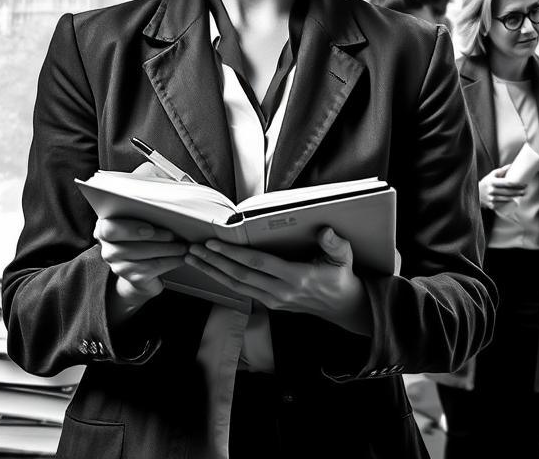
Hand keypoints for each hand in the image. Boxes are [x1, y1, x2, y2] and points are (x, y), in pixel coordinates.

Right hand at [96, 217, 187, 310]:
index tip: (149, 230)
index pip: (109, 229)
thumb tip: (167, 211)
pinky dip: (171, 261)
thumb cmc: (146, 237)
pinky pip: (152, 268)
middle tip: (174, 236)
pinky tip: (181, 257)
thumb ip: (146, 214)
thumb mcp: (143, 222)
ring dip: (167, 251)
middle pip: (128, 246)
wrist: (144, 268)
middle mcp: (108, 249)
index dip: (129, 230)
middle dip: (155, 240)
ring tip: (183, 246)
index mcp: (106, 229)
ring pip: (143, 258)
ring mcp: (118, 266)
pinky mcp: (132, 277)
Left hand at [185, 227, 369, 334]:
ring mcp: (274, 299)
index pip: (258, 264)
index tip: (215, 243)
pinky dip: (224, 280)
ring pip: (237, 286)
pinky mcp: (271, 303)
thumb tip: (325, 231)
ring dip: (213, 272)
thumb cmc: (340, 278)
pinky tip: (212, 270)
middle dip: (214, 262)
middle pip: (240, 276)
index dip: (234, 254)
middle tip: (194, 249)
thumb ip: (336, 245)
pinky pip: (242, 291)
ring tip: (194, 259)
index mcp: (296, 277)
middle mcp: (281, 291)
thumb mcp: (344, 259)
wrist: (341, 306)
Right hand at [478, 164, 525, 219]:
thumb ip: (502, 170)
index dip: (517, 184)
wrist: (476, 193)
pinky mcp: (492, 205)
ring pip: (507, 199)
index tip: (523, 184)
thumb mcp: (492, 175)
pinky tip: (515, 201)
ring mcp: (491, 199)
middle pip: (509, 192)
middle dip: (519, 192)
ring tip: (522, 194)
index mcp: (492, 182)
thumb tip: (513, 165)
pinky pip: (502, 204)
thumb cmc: (486, 182)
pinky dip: (509, 202)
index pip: (507, 183)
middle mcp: (491, 191)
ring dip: (516, 197)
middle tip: (525, 190)